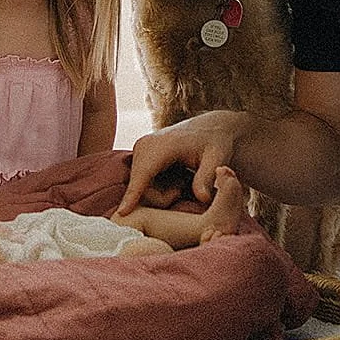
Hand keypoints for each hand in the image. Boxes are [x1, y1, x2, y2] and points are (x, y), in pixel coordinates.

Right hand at [117, 112, 242, 216]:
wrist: (211, 126)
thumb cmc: (216, 141)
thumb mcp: (217, 157)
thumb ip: (207, 177)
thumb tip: (202, 198)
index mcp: (160, 145)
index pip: (142, 175)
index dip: (133, 195)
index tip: (121, 214)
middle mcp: (144, 145)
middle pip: (141, 187)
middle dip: (162, 198)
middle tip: (185, 188)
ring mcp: (140, 150)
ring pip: (141, 187)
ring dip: (162, 193)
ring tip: (184, 181)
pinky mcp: (141, 156)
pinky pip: (143, 183)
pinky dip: (159, 187)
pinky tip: (177, 178)